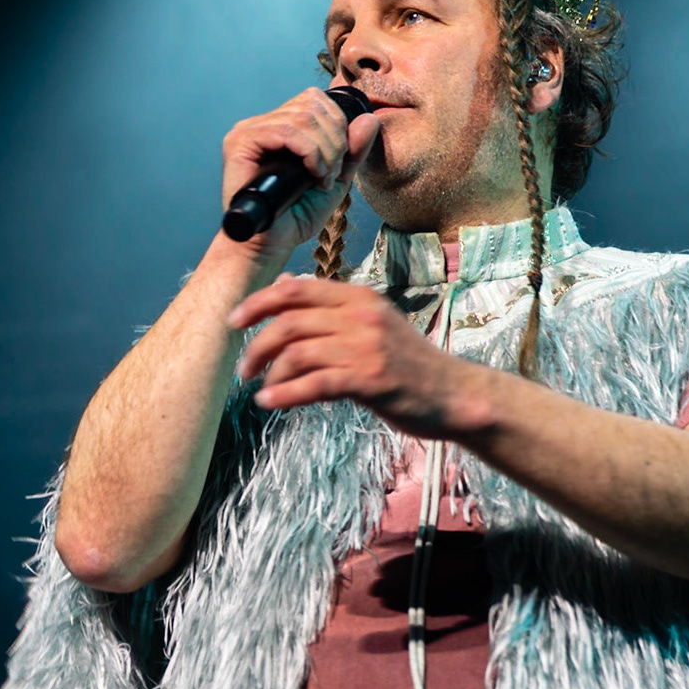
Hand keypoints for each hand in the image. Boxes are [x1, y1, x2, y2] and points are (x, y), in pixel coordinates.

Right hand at [219, 87, 380, 258]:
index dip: (337, 124)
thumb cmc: (296, 217)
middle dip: (334, 139)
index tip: (338, 164)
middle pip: (311, 104)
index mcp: (279, 127)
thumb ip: (353, 151)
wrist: (270, 245)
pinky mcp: (240, 142)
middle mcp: (262, 124)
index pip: (314, 99)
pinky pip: (286, 130)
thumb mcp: (335, 180)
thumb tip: (370, 118)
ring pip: (302, 117)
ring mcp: (249, 131)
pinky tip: (312, 173)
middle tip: (331, 174)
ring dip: (324, 149)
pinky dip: (309, 151)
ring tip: (321, 178)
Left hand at [229, 277, 470, 438]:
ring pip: (296, 353)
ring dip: (268, 374)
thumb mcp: (371, 322)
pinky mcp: (370, 380)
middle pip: (288, 322)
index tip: (234, 321)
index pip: (295, 290)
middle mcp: (360, 316)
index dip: (257, 303)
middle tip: (243, 369)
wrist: (454, 394)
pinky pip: (313, 384)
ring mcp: (366, 347)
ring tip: (259, 390)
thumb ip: (329, 307)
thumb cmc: (407, 363)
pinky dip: (284, 395)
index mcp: (357, 298)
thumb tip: (286, 284)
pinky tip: (270, 404)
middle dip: (256, 346)